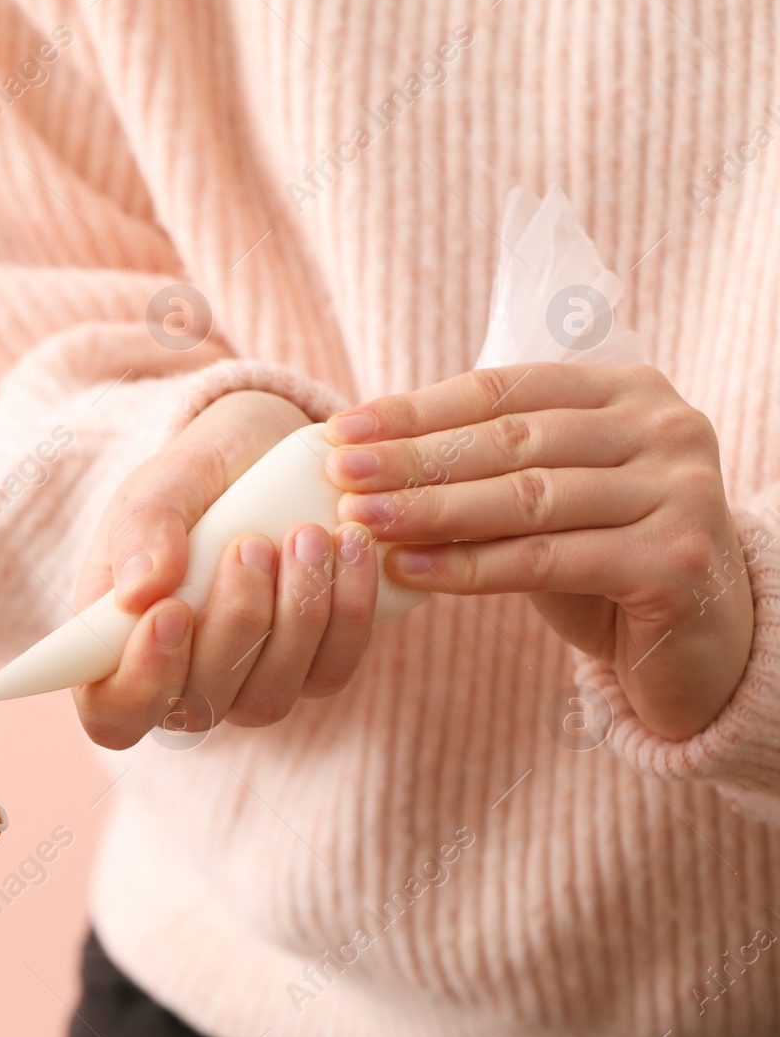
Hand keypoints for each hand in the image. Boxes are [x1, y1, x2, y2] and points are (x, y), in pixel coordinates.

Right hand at [72, 390, 379, 748]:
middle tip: (253, 544)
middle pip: (197, 708)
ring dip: (293, 621)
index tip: (171, 612)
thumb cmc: (204, 469)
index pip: (112, 711)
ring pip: (267, 699)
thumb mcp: (167, 477)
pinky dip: (346, 614)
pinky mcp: (311, 668)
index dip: (139, 685)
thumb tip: (137, 594)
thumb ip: (143, 525)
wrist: (275, 450)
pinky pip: (329, 672)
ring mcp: (247, 681)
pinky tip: (348, 550)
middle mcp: (182, 675)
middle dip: (232, 626)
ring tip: (307, 536)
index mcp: (120, 637)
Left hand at [324, 363, 754, 739]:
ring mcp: (679, 492)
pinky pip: (547, 560)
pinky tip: (410, 570)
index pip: (503, 390)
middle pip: (510, 441)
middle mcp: (664, 429)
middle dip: (413, 458)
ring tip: (361, 520)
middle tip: (338, 472)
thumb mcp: (550, 496)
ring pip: (525, 498)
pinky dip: (470, 566)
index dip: (416, 409)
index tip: (341, 427)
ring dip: (431, 510)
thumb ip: (488, 464)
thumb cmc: (602, 558)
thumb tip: (362, 452)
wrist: (696, 646)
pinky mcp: (675, 561)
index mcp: (628, 391)